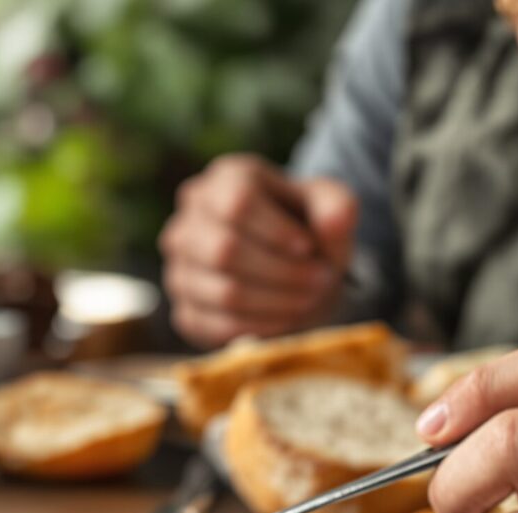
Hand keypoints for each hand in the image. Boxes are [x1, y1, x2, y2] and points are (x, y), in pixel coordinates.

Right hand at [159, 153, 356, 348]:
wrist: (288, 266)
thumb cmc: (305, 227)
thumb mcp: (329, 207)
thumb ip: (337, 207)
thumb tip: (336, 221)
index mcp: (222, 179)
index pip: (235, 203)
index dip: (275, 231)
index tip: (309, 248)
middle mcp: (188, 221)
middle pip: (224, 250)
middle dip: (282, 272)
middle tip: (320, 281)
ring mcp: (179, 269)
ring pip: (223, 292)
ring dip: (278, 302)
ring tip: (310, 299)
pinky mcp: (184, 312)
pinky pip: (218, 326)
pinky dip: (262, 327)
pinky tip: (289, 318)